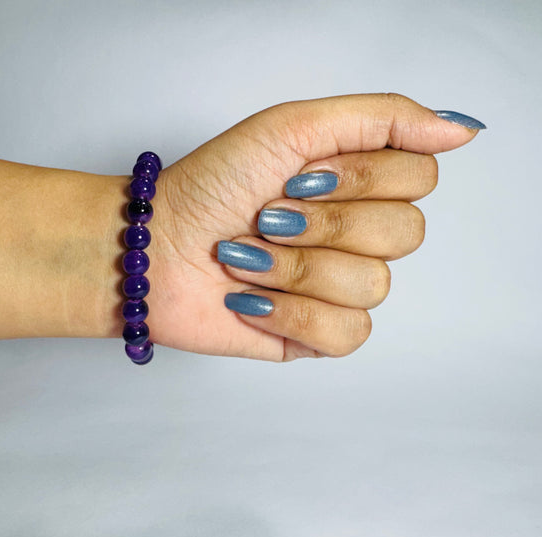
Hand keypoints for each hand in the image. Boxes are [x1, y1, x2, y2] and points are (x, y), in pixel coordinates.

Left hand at [146, 93, 481, 360]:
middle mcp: (358, 236)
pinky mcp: (319, 335)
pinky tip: (253, 300)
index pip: (418, 180)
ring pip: (373, 285)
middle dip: (324, 224)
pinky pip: (347, 333)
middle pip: (405, 235)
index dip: (359, 179)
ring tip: (249, 259)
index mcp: (358, 184)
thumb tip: (461, 129)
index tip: (299, 176)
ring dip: (295, 268)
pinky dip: (290, 314)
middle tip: (268, 217)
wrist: (156, 249)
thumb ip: (381, 119)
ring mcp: (340, 288)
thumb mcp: (291, 127)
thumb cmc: (213, 185)